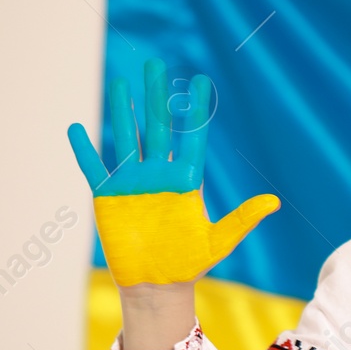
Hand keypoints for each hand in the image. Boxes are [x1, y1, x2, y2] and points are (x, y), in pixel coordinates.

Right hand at [68, 57, 277, 286]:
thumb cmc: (190, 264)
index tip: (200, 81)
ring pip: (126, 138)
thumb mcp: (219, 241)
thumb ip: (243, 218)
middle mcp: (159, 175)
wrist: (156, 284)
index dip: (195, 110)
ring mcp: (132, 183)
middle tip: (156, 64)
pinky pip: (93, 166)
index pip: (191, 137)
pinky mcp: (107, 196)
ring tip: (120, 81)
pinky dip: (84, 148)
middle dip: (156, 96)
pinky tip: (76, 128)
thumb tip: (274, 202)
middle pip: (158, 128)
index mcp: (186, 181)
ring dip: (122, 111)